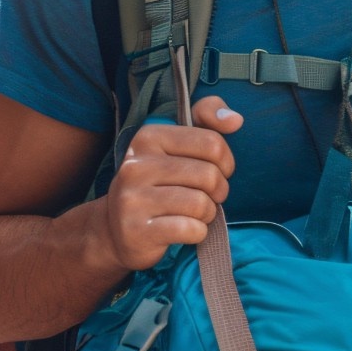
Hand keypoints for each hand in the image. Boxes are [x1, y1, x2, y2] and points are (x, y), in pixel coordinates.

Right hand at [103, 97, 241, 271]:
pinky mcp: (138, 231)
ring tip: (195, 213)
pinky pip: (191, 229)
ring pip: (201, 204)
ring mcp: (133, 199)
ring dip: (208, 213)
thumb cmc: (158, 183)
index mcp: (148, 137)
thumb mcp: (176, 144)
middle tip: (208, 197)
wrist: (116, 230)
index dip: (225, 160)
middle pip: (209, 175)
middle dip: (218, 190)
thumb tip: (235, 120)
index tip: (216, 170)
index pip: (211, 142)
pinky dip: (198, 232)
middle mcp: (136, 165)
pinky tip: (185, 230)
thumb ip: (206, 118)